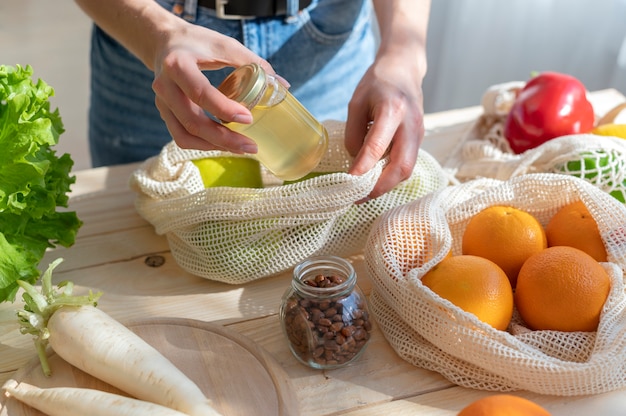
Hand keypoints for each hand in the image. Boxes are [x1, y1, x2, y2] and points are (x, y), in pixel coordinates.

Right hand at [151, 22, 275, 153]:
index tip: (248, 118)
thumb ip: (252, 62)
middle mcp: (164, 86)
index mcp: (177, 64)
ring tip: (241, 149)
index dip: (224, 109)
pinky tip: (224, 144)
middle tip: (251, 146)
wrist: (164, 42)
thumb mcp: (224, 45)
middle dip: (224, 138)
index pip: (200, 92)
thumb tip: (282, 85)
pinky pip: (182, 137)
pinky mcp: (164, 113)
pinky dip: (203, 145)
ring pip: (185, 135)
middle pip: (193, 121)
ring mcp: (162, 103)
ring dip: (214, 146)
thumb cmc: (198, 43)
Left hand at [344, 57, 425, 200]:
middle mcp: (410, 124)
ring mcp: (419, 133)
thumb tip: (355, 162)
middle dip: (380, 187)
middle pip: (401, 166)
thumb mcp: (356, 103)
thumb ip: (354, 133)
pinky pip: (407, 163)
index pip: (377, 147)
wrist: (404, 68)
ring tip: (364, 193)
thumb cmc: (377, 82)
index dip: (362, 168)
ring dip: (386, 185)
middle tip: (358, 197)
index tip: (348, 181)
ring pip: (407, 169)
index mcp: (393, 110)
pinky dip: (392, 176)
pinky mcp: (419, 139)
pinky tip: (376, 180)